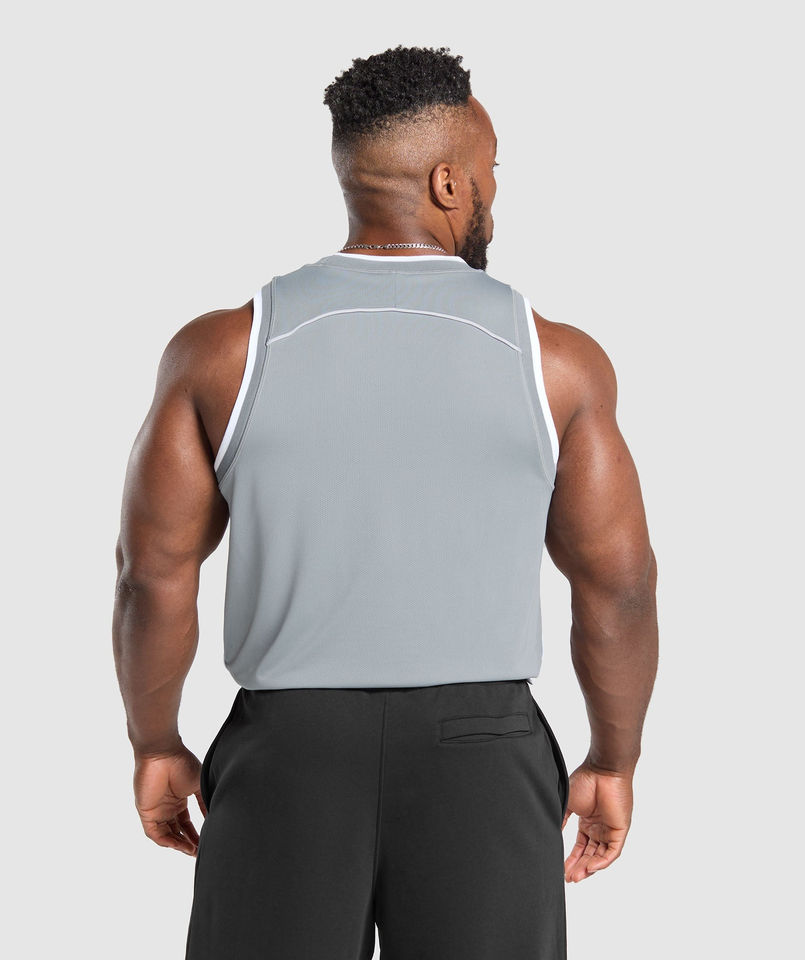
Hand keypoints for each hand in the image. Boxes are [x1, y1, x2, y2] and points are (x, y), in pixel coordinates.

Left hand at [133, 744, 207, 855]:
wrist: (162, 753)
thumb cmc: (182, 762)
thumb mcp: (199, 784)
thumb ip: (205, 801)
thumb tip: (215, 817)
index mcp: (178, 800)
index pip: (186, 823)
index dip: (195, 834)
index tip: (206, 843)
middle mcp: (167, 807)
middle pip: (177, 832)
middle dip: (188, 843)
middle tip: (200, 852)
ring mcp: (156, 811)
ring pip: (166, 835)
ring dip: (179, 844)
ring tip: (192, 850)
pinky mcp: (146, 812)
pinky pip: (154, 833)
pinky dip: (166, 841)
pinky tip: (179, 845)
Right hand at [562, 760, 632, 881]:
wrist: (602, 770)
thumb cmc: (585, 780)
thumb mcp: (568, 803)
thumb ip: (561, 820)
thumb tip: (551, 834)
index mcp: (588, 822)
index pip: (580, 846)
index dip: (572, 859)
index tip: (562, 871)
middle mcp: (599, 828)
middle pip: (589, 854)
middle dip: (578, 867)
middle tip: (568, 878)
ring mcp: (610, 830)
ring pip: (600, 856)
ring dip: (588, 868)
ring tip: (575, 877)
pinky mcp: (620, 830)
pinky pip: (612, 852)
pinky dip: (601, 862)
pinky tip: (590, 868)